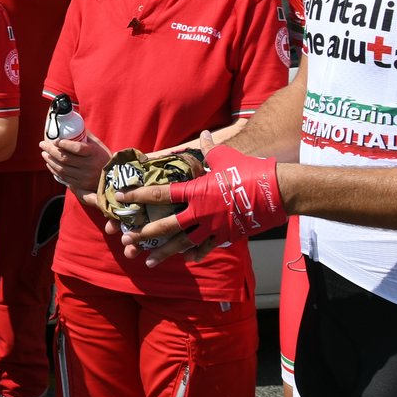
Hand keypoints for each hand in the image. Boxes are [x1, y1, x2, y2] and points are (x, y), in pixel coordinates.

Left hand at [40, 130, 110, 207]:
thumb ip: (86, 135)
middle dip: (51, 151)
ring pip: (62, 168)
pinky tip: (49, 164)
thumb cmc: (103, 157)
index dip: (64, 144)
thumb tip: (74, 122)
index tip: (55, 140)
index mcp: (93, 153)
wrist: (112, 177)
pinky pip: (64, 177)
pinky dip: (54, 170)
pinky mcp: (80, 185)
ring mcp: (84, 177)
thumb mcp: (98, 144)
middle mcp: (89, 166)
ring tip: (44, 153)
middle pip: (66, 158)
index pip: (77, 148)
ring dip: (50, 160)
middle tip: (42, 144)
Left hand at [115, 132, 287, 265]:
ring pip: (182, 243)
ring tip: (147, 261)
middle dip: (144, 233)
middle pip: (165, 225)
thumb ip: (209, 149)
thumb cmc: (249, 170)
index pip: (160, 193)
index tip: (120, 198)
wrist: (275, 191)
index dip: (138, 195)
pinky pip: (206, 248)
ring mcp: (212, 226)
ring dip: (163, 253)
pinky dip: (194, 254)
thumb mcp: (226, 157)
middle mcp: (199, 211)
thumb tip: (203, 135)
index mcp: (195, 190)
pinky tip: (184, 260)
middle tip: (126, 239)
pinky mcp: (226, 236)